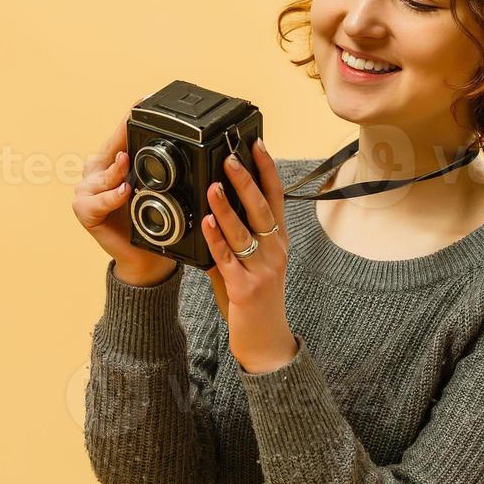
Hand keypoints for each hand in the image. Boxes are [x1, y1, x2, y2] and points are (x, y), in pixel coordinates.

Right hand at [71, 97, 175, 285]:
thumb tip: (183, 145)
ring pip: (101, 174)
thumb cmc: (151, 221)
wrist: (144, 257)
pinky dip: (110, 197)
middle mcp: (97, 172)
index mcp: (113, 161)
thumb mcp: (157, 190)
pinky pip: (96, 201)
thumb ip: (160, 169)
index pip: (121, 136)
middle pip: (109, 150)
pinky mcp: (84, 210)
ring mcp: (87, 190)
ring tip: (127, 163)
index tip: (142, 101)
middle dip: (121, 138)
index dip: (129, 120)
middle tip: (132, 124)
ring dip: (116, 170)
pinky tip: (123, 191)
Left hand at [202, 138, 297, 373]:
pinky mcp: (245, 287)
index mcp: (278, 240)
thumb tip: (213, 209)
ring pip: (244, 230)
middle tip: (231, 156)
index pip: (276, 197)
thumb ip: (234, 237)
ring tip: (212, 185)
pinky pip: (227, 257)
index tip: (257, 144)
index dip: (267, 169)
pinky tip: (205, 223)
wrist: (266, 340)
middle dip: (246, 180)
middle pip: (262, 207)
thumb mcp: (251, 261)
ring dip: (226, 207)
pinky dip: (215, 238)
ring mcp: (262, 268)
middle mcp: (275, 250)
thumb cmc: (256, 298)